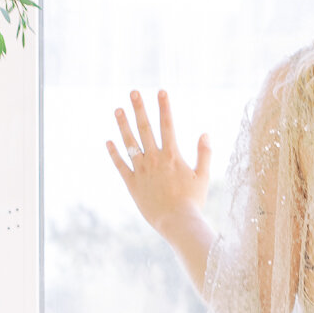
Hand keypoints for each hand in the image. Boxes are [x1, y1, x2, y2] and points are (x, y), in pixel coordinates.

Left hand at [107, 88, 211, 233]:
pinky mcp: (132, 184)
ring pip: (129, 143)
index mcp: (173, 155)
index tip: (161, 91)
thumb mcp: (204, 177)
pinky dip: (113, 153)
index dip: (164, 106)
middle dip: (139, 108)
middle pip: (145, 128)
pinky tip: (108, 141)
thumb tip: (205, 133)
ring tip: (117, 109)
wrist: (177, 222)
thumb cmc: (193, 201)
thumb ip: (204, 154)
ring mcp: (141, 170)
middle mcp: (155, 159)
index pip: (168, 124)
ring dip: (123, 125)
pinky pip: (120, 165)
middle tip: (133, 92)